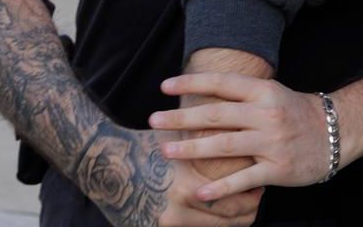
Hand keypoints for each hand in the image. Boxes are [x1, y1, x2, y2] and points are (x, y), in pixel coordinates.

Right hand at [79, 125, 260, 226]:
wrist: (103, 160)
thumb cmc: (149, 145)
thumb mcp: (184, 142)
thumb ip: (215, 149)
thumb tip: (251, 148)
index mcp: (189, 189)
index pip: (238, 205)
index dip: (253, 196)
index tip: (258, 186)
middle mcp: (176, 212)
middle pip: (230, 222)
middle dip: (247, 209)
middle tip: (252, 196)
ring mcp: (163, 224)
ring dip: (229, 218)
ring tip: (236, 203)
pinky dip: (205, 221)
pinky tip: (210, 208)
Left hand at [152, 73, 330, 197]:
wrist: (338, 132)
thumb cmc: (297, 112)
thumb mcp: (272, 94)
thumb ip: (242, 95)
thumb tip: (201, 92)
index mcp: (264, 92)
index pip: (222, 83)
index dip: (192, 83)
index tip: (164, 86)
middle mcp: (267, 114)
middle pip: (216, 114)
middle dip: (181, 117)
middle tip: (154, 120)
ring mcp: (272, 142)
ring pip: (225, 145)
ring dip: (191, 149)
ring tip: (166, 150)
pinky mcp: (278, 168)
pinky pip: (244, 179)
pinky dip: (220, 187)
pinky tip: (199, 192)